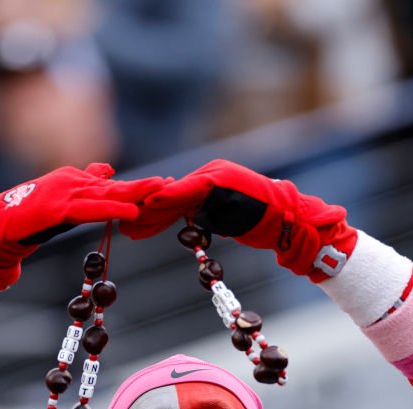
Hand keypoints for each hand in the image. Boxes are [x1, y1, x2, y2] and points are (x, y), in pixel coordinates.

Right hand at [0, 164, 164, 289]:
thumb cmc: (27, 217)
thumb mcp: (63, 201)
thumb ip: (85, 186)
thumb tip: (108, 170)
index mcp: (74, 180)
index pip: (112, 184)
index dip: (137, 186)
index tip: (164, 185)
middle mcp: (72, 182)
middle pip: (114, 185)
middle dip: (142, 185)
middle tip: (170, 184)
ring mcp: (64, 192)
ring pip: (106, 194)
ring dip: (134, 192)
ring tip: (159, 191)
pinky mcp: (56, 208)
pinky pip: (90, 209)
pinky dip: (111, 209)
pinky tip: (131, 211)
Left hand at [123, 159, 353, 278]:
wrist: (288, 219)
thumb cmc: (261, 224)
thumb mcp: (225, 221)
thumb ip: (205, 217)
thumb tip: (187, 225)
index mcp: (208, 185)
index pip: (174, 202)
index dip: (152, 216)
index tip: (133, 229)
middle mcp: (208, 176)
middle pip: (170, 197)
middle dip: (146, 214)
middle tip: (124, 228)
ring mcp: (214, 176)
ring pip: (176, 194)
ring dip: (152, 209)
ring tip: (131, 222)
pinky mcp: (220, 180)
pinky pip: (191, 189)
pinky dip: (172, 196)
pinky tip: (153, 202)